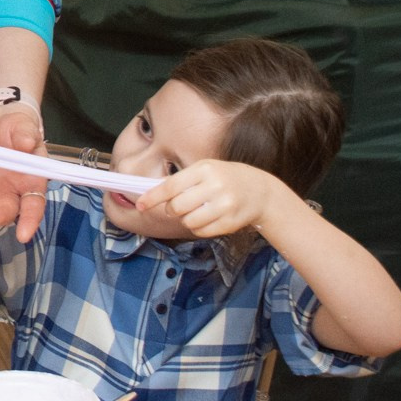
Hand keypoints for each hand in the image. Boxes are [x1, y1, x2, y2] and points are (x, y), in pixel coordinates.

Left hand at [135, 159, 282, 238]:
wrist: (260, 191)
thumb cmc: (225, 178)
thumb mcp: (205, 170)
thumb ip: (181, 181)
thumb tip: (152, 192)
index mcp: (204, 169)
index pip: (171, 185)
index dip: (153, 197)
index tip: (140, 205)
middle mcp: (214, 186)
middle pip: (177, 207)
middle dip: (172, 210)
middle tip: (179, 206)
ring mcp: (224, 205)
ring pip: (188, 221)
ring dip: (186, 219)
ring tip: (197, 210)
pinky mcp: (230, 222)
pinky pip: (201, 231)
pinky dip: (199, 227)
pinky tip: (208, 218)